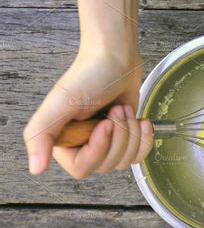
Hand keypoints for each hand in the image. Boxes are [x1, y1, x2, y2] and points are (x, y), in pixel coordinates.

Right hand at [23, 50, 152, 178]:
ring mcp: (106, 142)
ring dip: (131, 132)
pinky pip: (138, 155)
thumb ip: (41, 135)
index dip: (99, 148)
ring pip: (125, 160)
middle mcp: (83, 145)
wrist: (117, 59)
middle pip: (107, 165)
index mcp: (64, 140)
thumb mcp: (61, 103)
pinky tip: (142, 121)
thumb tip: (35, 168)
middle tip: (116, 110)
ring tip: (124, 109)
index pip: (82, 167)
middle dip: (119, 135)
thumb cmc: (89, 75)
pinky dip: (144, 139)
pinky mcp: (125, 137)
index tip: (104, 123)